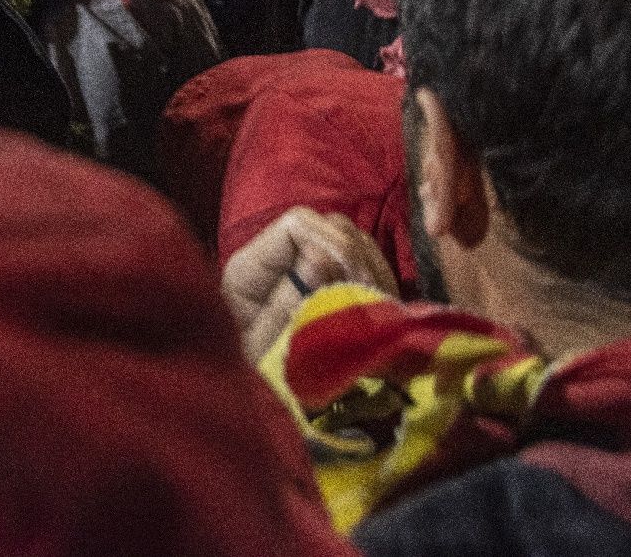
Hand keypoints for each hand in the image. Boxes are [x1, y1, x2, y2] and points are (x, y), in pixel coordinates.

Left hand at [223, 208, 399, 362]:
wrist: (265, 405)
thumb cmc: (261, 379)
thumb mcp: (267, 351)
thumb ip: (288, 305)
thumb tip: (319, 258)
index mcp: (249, 268)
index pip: (298, 225)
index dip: (332, 246)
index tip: (355, 283)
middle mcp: (274, 256)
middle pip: (331, 227)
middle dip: (359, 260)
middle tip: (376, 301)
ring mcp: (303, 263)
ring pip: (353, 240)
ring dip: (373, 271)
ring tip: (381, 309)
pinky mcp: (327, 277)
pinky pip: (364, 260)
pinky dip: (378, 280)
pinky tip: (382, 308)